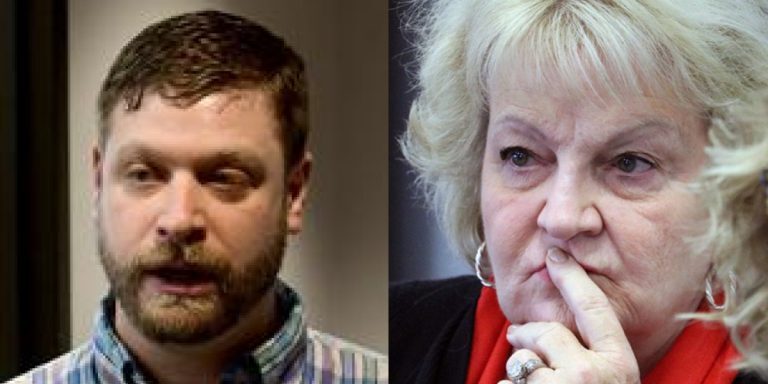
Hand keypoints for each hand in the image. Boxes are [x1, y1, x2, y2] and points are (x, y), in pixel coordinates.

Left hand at [499, 248, 639, 383]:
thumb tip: (572, 318)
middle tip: (516, 334)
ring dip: (518, 368)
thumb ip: (601, 352)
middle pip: (547, 332)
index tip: (555, 256)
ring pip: (523, 360)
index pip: (594, 307)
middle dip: (527, 332)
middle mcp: (591, 373)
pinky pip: (506, 383)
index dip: (572, 276)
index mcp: (619, 364)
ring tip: (526, 381)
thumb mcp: (616, 380)